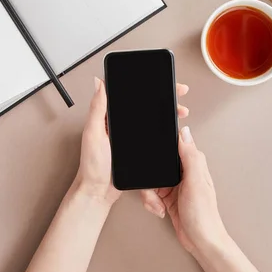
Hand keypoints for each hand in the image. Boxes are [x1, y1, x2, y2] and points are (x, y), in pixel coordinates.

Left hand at [74, 78, 189, 208]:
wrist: (99, 191)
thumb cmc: (91, 165)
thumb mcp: (93, 133)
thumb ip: (97, 109)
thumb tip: (98, 83)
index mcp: (109, 116)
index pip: (129, 93)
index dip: (144, 84)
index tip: (159, 79)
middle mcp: (120, 123)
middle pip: (144, 103)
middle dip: (163, 96)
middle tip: (177, 92)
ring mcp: (130, 135)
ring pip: (151, 117)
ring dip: (167, 112)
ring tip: (180, 110)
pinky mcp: (137, 146)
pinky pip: (152, 133)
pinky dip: (164, 129)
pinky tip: (172, 128)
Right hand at [141, 126, 227, 256]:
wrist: (201, 242)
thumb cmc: (204, 216)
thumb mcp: (195, 183)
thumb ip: (190, 156)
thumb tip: (185, 132)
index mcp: (193, 163)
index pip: (174, 145)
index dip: (162, 145)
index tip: (153, 153)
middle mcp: (184, 172)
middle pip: (157, 163)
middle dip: (150, 177)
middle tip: (155, 191)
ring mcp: (174, 184)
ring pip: (151, 179)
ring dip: (150, 194)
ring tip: (158, 205)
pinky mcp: (167, 196)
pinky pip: (150, 192)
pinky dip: (150, 201)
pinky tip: (159, 209)